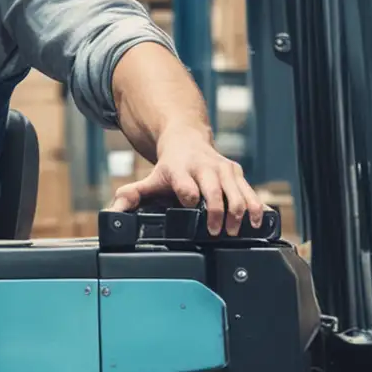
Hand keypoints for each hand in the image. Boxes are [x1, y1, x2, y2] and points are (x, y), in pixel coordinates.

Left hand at [109, 124, 267, 236]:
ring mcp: (223, 169)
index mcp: (180, 170)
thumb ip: (133, 196)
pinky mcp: (237, 172)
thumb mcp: (151, 179)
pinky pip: (251, 192)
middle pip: (215, 192)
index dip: (189, 198)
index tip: (189, 209)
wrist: (187, 139)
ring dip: (238, 214)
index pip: (186, 187)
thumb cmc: (170, 166)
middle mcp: (203, 168)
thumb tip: (114, 212)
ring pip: (237, 193)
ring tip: (234, 231)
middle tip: (216, 232)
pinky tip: (256, 223)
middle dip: (217, 213)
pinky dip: (256, 208)